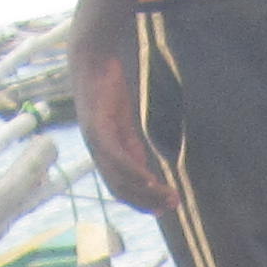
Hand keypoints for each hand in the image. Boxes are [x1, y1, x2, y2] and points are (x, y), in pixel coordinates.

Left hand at [72, 40, 169, 214]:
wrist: (94, 58)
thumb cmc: (109, 87)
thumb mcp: (125, 123)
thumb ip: (132, 146)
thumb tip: (143, 172)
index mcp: (102, 152)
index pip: (120, 187)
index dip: (141, 201)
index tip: (164, 208)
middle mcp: (96, 151)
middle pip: (120, 189)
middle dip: (146, 202)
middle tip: (172, 206)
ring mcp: (95, 142)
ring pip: (119, 179)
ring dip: (145, 192)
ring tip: (168, 196)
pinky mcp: (98, 129)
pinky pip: (117, 159)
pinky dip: (135, 172)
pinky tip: (152, 180)